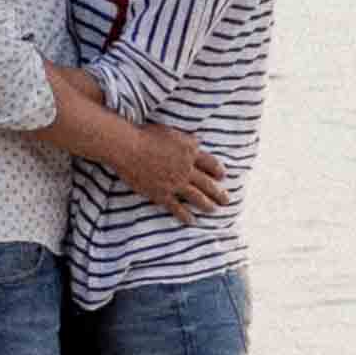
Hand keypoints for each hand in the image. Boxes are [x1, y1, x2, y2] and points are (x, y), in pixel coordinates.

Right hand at [107, 122, 231, 220]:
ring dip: (207, 205)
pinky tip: (192, 221)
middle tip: (227, 200)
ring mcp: (175, 183)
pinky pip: (177, 208)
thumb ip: (185, 140)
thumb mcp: (172, 132)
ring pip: (197, 197)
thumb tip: (196, 143)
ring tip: (214, 210)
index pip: (210, 163)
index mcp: (189, 151)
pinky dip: (185, 216)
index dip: (218, 170)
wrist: (128, 148)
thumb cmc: (146, 135)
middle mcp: (186, 169)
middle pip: (208, 183)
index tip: (223, 176)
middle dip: (219, 193)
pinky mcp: (162, 194)